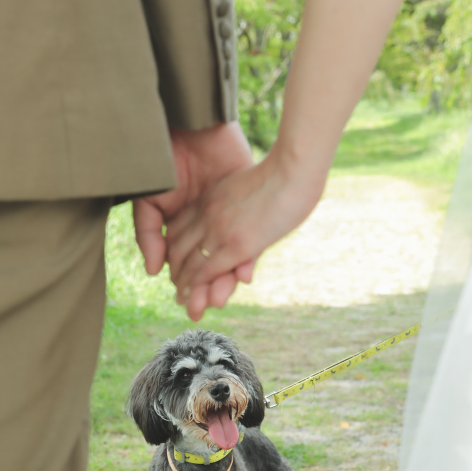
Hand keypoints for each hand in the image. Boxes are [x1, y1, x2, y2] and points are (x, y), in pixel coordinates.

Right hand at [133, 122, 255, 316]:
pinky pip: (249, 239)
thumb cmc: (166, 158)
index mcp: (187, 224)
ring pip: (229, 258)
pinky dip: (247, 259)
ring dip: (224, 282)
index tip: (184, 304)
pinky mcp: (245, 205)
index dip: (186, 284)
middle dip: (204, 290)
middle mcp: (210, 224)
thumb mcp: (150, 199)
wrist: (191, 125)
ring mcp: (229, 216)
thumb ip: (148, 232)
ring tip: (218, 301)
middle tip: (199, 312)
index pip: (188, 263)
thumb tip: (154, 269)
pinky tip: (242, 274)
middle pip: (209, 266)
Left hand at [165, 144, 327, 316]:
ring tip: (183, 302)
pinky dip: (196, 287)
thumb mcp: (250, 184)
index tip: (178, 264)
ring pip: (189, 264)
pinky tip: (192, 298)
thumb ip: (240, 201)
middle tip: (178, 289)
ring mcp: (219, 230)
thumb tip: (248, 213)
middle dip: (177, 271)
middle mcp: (208, 214)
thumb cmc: (286, 172)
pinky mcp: (236, 245)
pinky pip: (206, 271)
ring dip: (185, 286)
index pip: (180, 228)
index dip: (176, 248)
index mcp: (211, 197)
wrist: (295, 168)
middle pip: (179, 248)